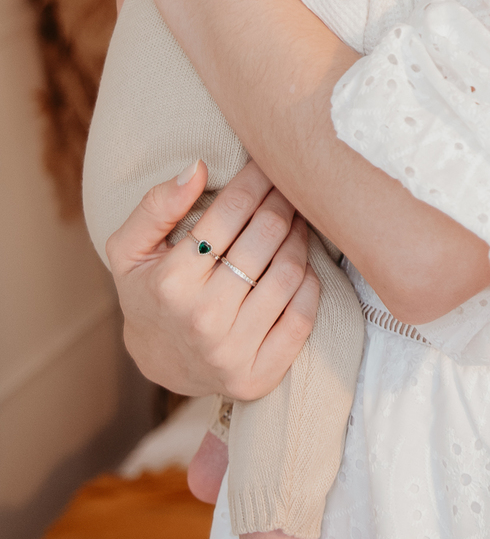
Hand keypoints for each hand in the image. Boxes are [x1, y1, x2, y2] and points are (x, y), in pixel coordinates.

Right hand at [107, 159, 319, 400]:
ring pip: (290, 272)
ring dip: (300, 236)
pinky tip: (301, 264)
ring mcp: (233, 351)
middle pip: (267, 236)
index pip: (232, 212)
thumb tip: (197, 169)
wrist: (161, 363)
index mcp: (170, 282)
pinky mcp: (260, 374)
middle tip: (290, 186)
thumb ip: (156, 205)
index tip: (269, 164)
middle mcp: (203, 318)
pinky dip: (310, 282)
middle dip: (283, 201)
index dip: (257, 179)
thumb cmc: (149, 292)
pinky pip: (304, 315)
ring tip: (296, 220)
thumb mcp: (129, 249)